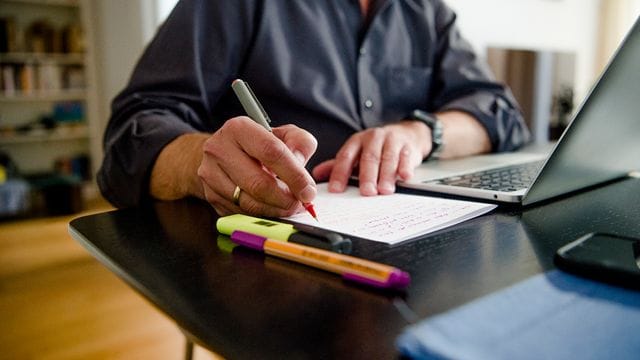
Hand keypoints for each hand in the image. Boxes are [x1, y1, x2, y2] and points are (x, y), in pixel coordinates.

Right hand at [197, 116, 317, 215]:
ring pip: (249, 203)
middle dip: (285, 199)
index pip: (271, 152)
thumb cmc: (257, 145)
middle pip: (258, 183)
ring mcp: (211, 174)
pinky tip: (271, 208)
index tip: (309, 191)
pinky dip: (261, 215)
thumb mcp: (283, 134)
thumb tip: (302, 170)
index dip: (294, 175)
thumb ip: (300, 144)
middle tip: (300, 204)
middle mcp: (219, 149)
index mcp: (239, 129)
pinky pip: (240, 212)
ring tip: (289, 206)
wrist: (222, 153)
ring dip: (275, 210)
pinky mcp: (210, 195)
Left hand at [312, 121, 428, 195]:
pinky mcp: (408, 146)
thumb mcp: (356, 153)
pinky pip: (407, 157)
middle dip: (367, 176)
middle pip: (369, 158)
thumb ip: (339, 165)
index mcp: (357, 141)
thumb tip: (317, 174)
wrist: (406, 134)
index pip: (345, 157)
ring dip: (386, 175)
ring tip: (384, 191)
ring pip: (388, 158)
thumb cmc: (377, 148)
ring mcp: (392, 141)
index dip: (339, 173)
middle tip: (366, 192)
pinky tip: (404, 177)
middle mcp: (373, 138)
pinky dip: (406, 167)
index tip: (336, 190)